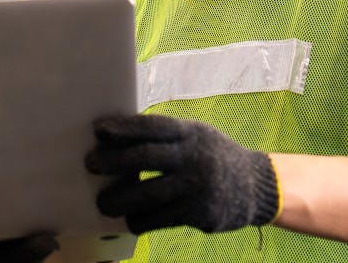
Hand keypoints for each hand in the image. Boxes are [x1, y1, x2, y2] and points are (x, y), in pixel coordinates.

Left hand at [85, 114, 279, 234]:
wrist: (257, 187)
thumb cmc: (213, 158)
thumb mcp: (197, 137)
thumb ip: (167, 138)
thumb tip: (119, 138)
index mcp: (190, 133)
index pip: (153, 127)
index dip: (124, 127)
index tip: (98, 130)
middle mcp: (194, 157)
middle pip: (145, 157)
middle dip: (113, 161)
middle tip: (90, 165)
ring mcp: (197, 186)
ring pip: (149, 193)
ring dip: (120, 199)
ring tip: (104, 203)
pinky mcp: (200, 213)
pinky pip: (161, 218)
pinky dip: (141, 220)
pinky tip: (131, 220)